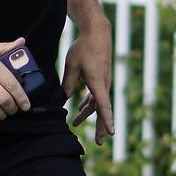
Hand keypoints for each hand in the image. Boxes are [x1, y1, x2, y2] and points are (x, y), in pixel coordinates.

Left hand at [63, 27, 113, 144]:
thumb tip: (63, 99)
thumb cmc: (83, 48)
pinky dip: (89, 102)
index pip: (103, 105)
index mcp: (97, 82)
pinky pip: (97, 95)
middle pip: (102, 109)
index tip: (111, 133)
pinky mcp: (101, 78)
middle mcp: (104, 84)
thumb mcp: (72, 66)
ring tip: (75, 123)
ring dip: (88, 113)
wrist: (97, 33)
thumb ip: (68, 84)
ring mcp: (104, 81)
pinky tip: (82, 107)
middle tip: (100, 142)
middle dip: (101, 126)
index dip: (107, 120)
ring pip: (98, 102)